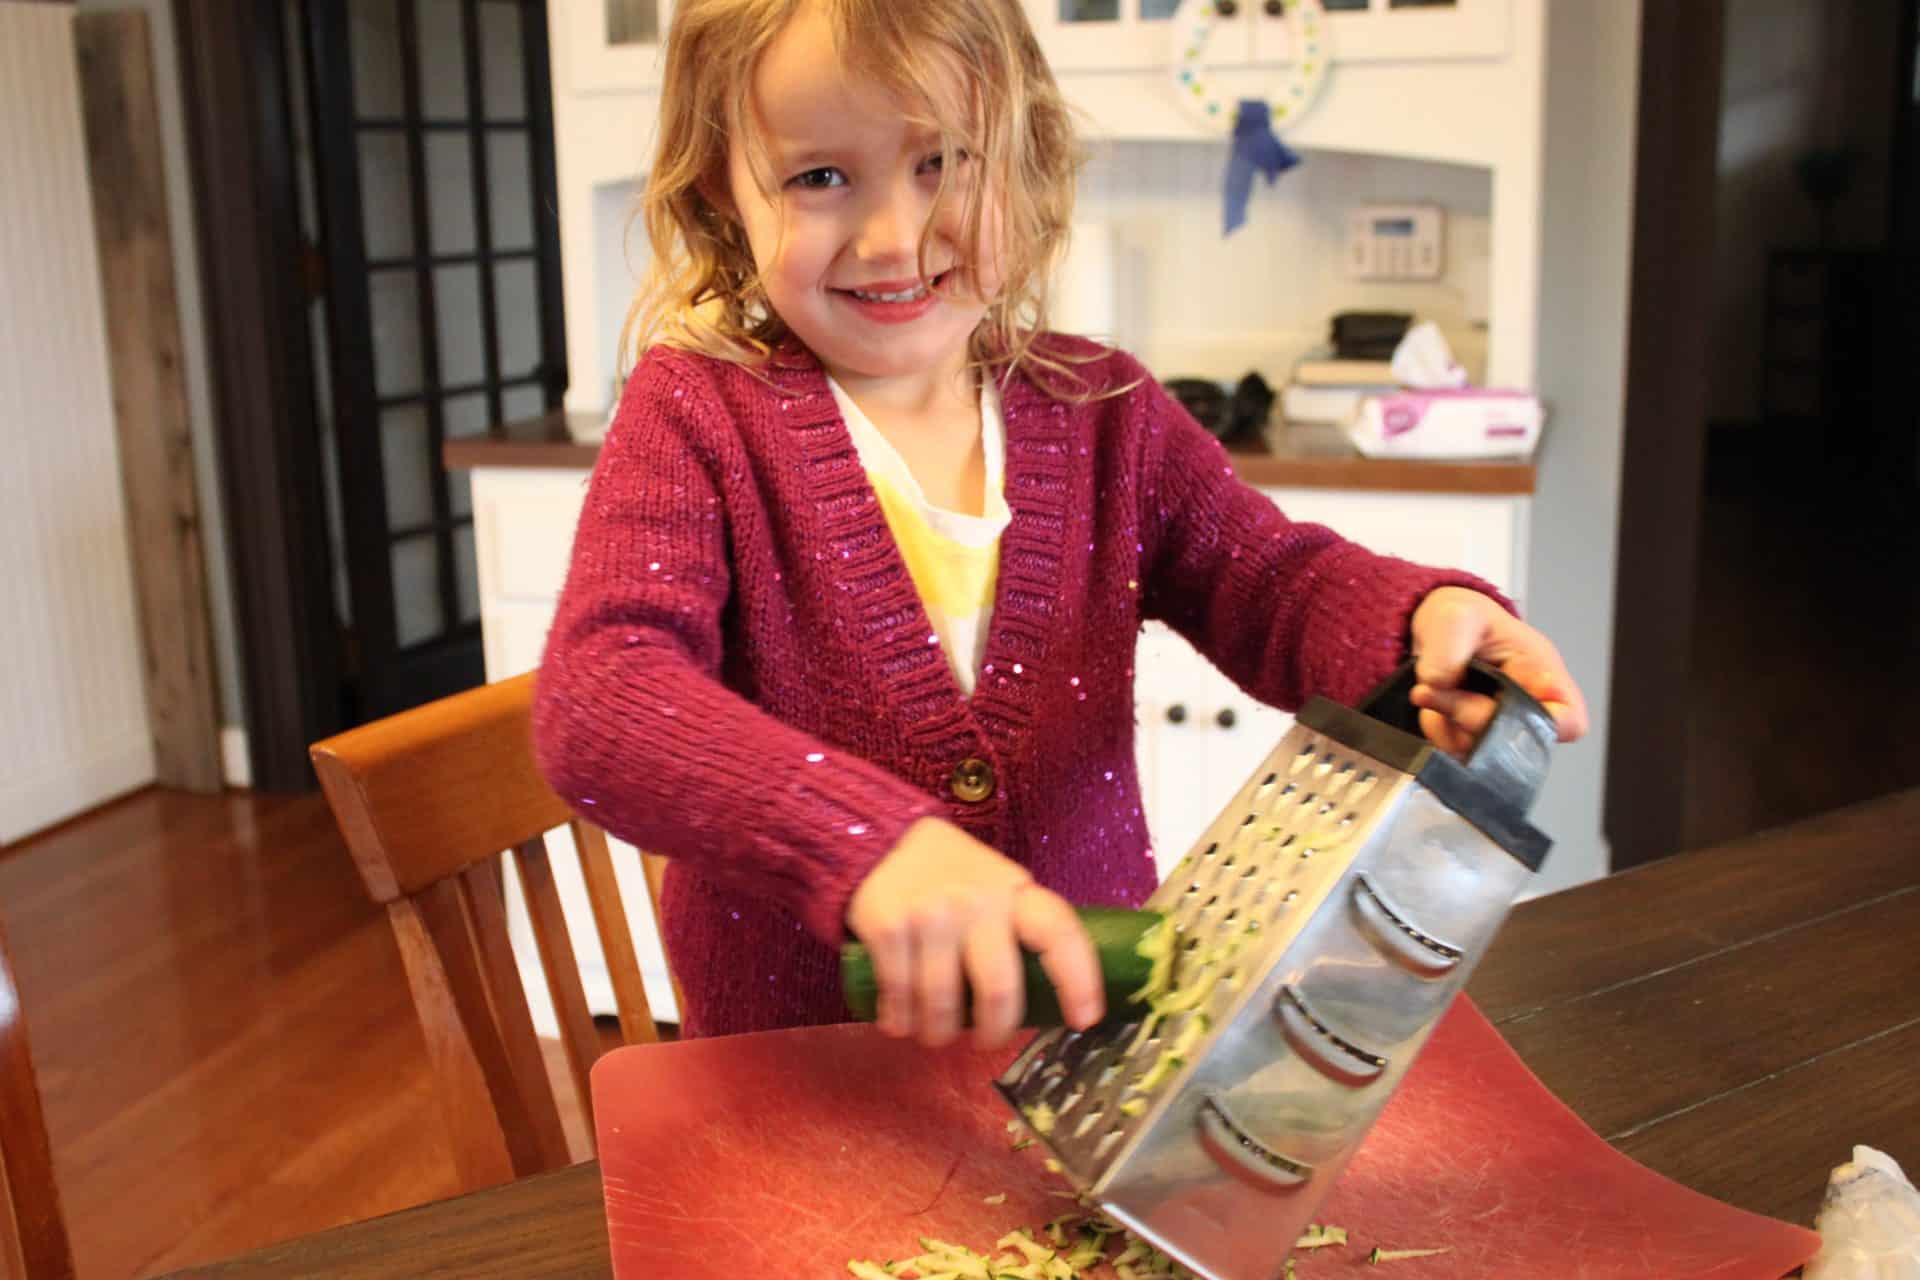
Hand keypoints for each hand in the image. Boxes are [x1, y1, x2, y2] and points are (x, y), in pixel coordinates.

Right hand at [845, 817, 1102, 1050]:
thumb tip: (1046, 1000)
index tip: (1085, 1019)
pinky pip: (899, 994)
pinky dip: (900, 1020)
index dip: (1079, 980)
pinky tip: (900, 1021)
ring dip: (938, 1033)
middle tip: (987, 1043)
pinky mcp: (889, 926)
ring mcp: (931, 913)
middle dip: (994, 1031)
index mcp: (1016, 894)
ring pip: (942, 1002)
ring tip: (935, 1035)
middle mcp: (978, 902)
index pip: (1059, 934)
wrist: (886, 841)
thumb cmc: (956, 878)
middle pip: (998, 987)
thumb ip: (1019, 930)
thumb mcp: (998, 889)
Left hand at [1407, 587, 1589, 755]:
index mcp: (1543, 675)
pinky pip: (1453, 751)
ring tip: (1430, 689)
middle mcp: (1526, 708)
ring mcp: (1497, 728)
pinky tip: (1430, 704)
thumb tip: (1438, 681)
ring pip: (1480, 751)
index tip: (1502, 701)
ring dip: (1446, 724)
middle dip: (1471, 716)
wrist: (1434, 630)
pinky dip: (1435, 730)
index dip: (1542, 723)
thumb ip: (1449, 645)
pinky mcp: (1469, 738)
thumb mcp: (1457, 615)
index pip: (1569, 721)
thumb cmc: (1463, 618)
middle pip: (1516, 742)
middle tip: (1439, 687)